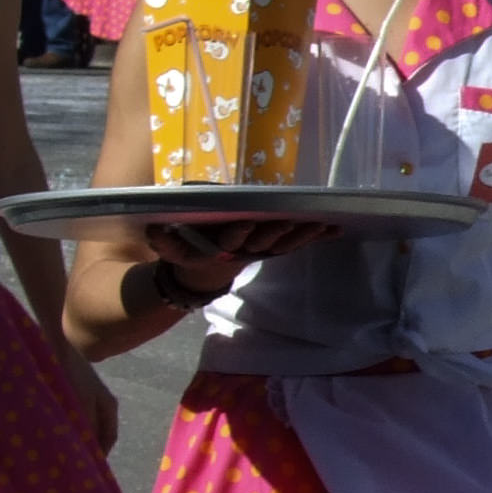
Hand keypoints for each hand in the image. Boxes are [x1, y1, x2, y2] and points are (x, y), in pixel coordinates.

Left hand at [51, 339, 118, 453]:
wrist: (57, 344)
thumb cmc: (73, 374)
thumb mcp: (81, 403)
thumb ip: (86, 427)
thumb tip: (87, 451)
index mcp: (108, 408)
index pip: (108, 438)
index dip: (99, 455)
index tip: (86, 469)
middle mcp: (99, 404)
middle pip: (95, 432)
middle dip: (85, 446)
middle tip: (70, 460)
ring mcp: (85, 398)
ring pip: (82, 424)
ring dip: (73, 435)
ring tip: (58, 446)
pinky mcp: (70, 392)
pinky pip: (70, 415)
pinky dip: (63, 424)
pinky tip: (49, 428)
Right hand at [144, 217, 332, 296]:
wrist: (204, 273)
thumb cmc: (187, 250)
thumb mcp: (170, 248)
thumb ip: (163, 242)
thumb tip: (154, 231)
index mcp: (219, 248)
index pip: (230, 240)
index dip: (239, 234)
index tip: (247, 223)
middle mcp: (244, 251)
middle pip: (265, 242)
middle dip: (280, 231)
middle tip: (294, 219)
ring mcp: (263, 251)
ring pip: (287, 243)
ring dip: (305, 234)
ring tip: (324, 224)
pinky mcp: (276, 248)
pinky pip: (298, 243)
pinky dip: (317, 236)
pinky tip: (337, 229)